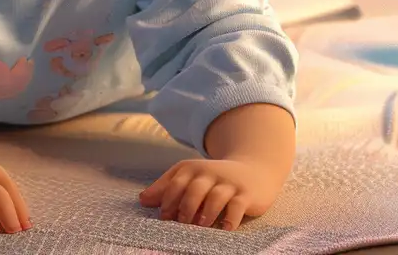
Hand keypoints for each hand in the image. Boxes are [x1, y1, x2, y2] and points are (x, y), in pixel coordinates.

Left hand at [140, 151, 286, 227]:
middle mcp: (212, 173)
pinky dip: (229, 220)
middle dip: (186, 208)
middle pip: (194, 189)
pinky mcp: (246, 195)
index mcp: (194, 168)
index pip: (176, 182)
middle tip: (183, 223)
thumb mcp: (192, 176)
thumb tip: (142, 200)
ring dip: (206, 214)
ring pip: (215, 197)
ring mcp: (230, 184)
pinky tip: (224, 229)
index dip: (168, 200)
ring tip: (201, 225)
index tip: (165, 217)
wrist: (255, 168)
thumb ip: (167, 187)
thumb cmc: (215, 179)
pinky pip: (237, 207)